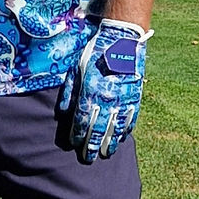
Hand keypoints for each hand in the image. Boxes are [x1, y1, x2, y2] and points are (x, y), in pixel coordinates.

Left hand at [58, 19, 151, 163]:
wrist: (122, 40)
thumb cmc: (95, 51)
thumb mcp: (76, 67)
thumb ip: (69, 91)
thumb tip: (63, 112)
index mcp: (90, 91)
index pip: (82, 120)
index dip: (78, 135)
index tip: (74, 145)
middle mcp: (107, 99)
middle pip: (97, 129)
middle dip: (91, 145)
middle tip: (87, 159)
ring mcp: (123, 99)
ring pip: (115, 128)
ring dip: (109, 143)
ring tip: (104, 154)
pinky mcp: (135, 96)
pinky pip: (131, 118)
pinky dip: (126, 130)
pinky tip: (122, 138)